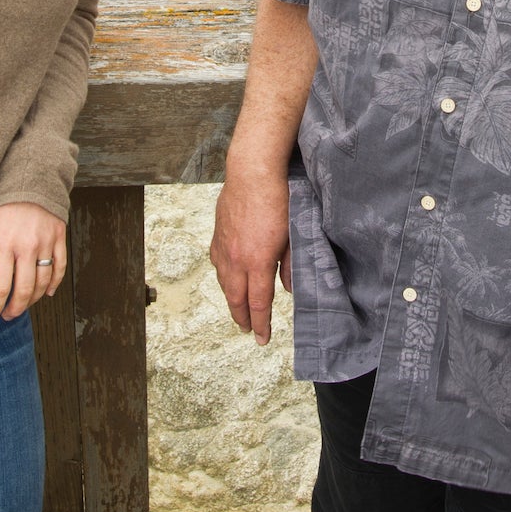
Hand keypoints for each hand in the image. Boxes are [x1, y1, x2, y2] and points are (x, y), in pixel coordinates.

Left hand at [0, 201, 67, 322]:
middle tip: (7, 315)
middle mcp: (26, 247)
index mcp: (4, 245)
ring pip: (42, 283)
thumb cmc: (5, 201)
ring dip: (32, 299)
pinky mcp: (59, 237)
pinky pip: (59, 267)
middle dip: (14, 309)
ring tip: (23, 305)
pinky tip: (46, 292)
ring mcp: (46, 243)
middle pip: (23, 290)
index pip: (0, 286)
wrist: (32, 176)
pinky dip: (53, 284)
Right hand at [209, 165, 290, 344]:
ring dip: (231, 299)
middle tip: (248, 330)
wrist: (252, 173)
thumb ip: (290, 264)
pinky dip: (223, 276)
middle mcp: (237, 258)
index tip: (262, 338)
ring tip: (237, 309)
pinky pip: (217, 262)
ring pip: (224, 282)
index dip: (260, 324)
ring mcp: (224, 246)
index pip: (258, 303)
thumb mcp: (293, 235)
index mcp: (257, 261)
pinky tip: (226, 277)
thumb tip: (288, 288)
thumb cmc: (278, 200)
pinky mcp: (218, 234)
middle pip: (236, 298)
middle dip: (242, 318)